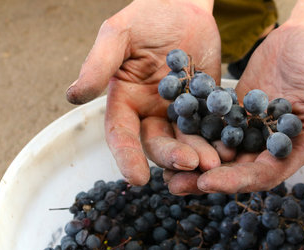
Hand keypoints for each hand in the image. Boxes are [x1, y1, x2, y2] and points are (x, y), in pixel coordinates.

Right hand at [66, 0, 221, 185]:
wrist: (183, 7)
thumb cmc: (146, 17)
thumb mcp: (119, 34)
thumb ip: (99, 63)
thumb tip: (73, 95)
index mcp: (125, 101)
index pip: (121, 134)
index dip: (127, 156)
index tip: (137, 178)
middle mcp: (150, 112)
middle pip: (156, 144)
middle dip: (172, 157)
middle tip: (191, 163)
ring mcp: (178, 112)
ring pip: (185, 141)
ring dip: (198, 154)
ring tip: (215, 162)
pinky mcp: (204, 106)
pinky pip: (211, 127)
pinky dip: (219, 139)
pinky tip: (230, 147)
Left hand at [167, 20, 303, 193]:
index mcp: (295, 148)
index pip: (265, 173)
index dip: (238, 180)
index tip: (208, 182)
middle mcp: (269, 145)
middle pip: (236, 169)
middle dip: (206, 178)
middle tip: (174, 184)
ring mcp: (249, 129)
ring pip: (219, 152)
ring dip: (194, 162)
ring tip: (164, 170)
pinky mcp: (234, 112)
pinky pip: (212, 126)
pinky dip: (194, 134)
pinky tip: (170, 137)